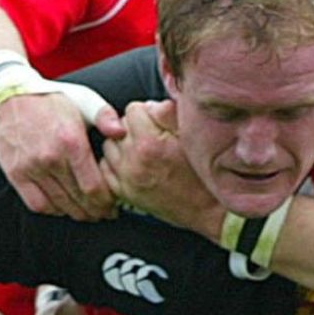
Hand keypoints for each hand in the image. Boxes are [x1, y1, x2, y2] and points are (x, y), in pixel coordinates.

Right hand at [0, 91, 123, 218]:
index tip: (113, 205)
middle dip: (95, 211)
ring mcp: (30, 168)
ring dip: (76, 213)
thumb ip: (105, 116)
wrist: (10, 96)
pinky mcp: (15, 174)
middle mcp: (50, 158)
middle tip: (104, 213)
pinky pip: (37, 204)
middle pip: (78, 199)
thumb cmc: (51, 100)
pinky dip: (53, 210)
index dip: (106, 202)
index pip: (93, 186)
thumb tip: (120, 131)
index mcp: (71, 141)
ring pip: (59, 205)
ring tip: (87, 213)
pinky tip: (63, 207)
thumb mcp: (84, 100)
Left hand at [101, 99, 221, 236]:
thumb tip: (151, 106)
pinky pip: (106, 168)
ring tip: (142, 150)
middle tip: (152, 136)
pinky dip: (115, 163)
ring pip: (109, 146)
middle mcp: (134, 161)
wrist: (207, 209)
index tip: (157, 122)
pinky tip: (133, 164)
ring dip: (122, 144)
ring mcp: (127, 179)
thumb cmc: (203, 174)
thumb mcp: (192, 137)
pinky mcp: (125, 193)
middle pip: (119, 127)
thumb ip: (169, 114)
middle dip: (134, 127)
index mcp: (150, 143)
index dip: (146, 112)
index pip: (132, 110)